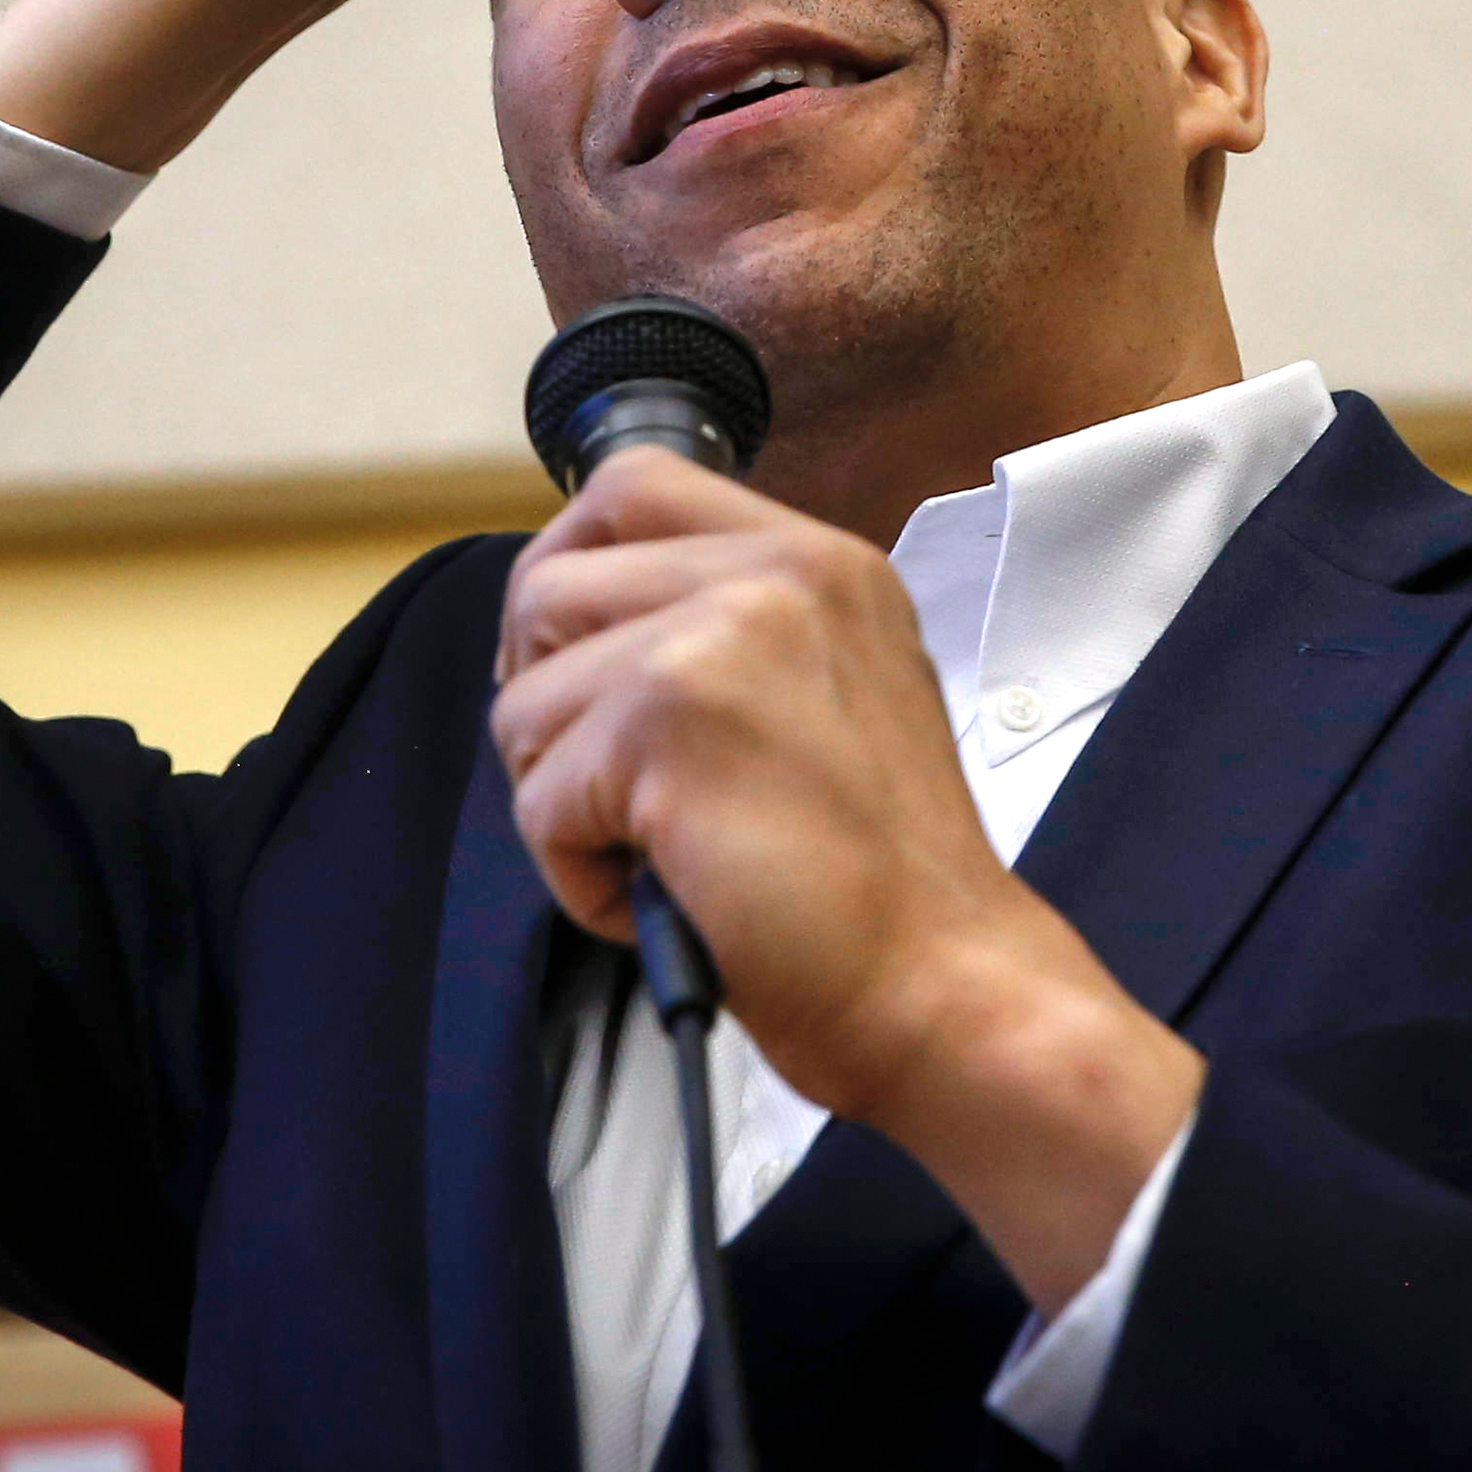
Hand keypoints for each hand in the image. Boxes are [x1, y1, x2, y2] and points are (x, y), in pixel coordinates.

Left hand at [492, 448, 1200, 1310]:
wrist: (945, 984)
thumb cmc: (882, 882)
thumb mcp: (836, 691)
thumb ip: (733, 633)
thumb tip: (585, 629)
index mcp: (819, 561)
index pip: (630, 486)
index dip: (571, 573)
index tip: (582, 664)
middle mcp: (774, 574)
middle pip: (548, 585)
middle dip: (548, 700)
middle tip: (613, 784)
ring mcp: (717, 639)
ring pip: (526, 703)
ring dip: (568, 801)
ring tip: (665, 854)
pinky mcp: (666, 725)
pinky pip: (539, 802)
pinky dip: (579, 878)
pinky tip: (671, 896)